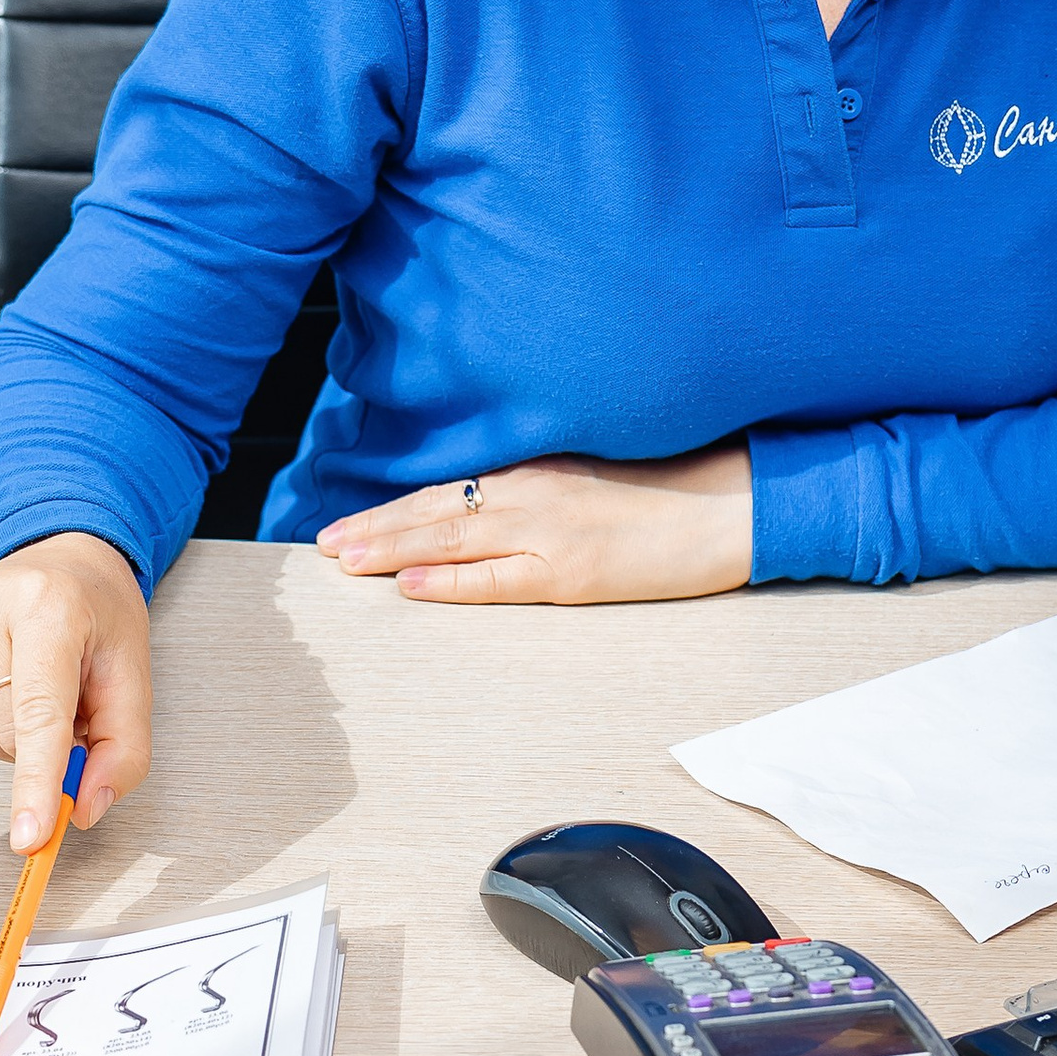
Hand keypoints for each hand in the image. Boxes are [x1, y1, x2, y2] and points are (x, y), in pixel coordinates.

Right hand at [0, 532, 151, 850]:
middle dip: (45, 745)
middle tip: (68, 702)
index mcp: (50, 607)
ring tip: (33, 683)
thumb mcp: (133, 675)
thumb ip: (123, 750)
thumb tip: (83, 809)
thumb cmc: (96, 616)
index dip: (36, 780)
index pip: (40, 711)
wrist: (59, 564)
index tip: (30, 835)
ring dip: (14, 734)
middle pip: (10, 735)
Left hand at [315, 444, 752, 604]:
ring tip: (342, 562)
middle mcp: (533, 493)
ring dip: (391, 551)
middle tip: (322, 546)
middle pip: (436, 511)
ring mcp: (551, 531)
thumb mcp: (592, 475)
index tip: (347, 522)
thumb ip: (539, 486)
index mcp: (536, 469)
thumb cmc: (671, 487)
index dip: (393, 508)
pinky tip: (410, 585)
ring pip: (453, 541)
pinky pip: (500, 579)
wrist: (733, 503)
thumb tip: (484, 505)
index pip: (447, 489)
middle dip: (375, 529)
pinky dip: (451, 582)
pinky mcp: (575, 570)